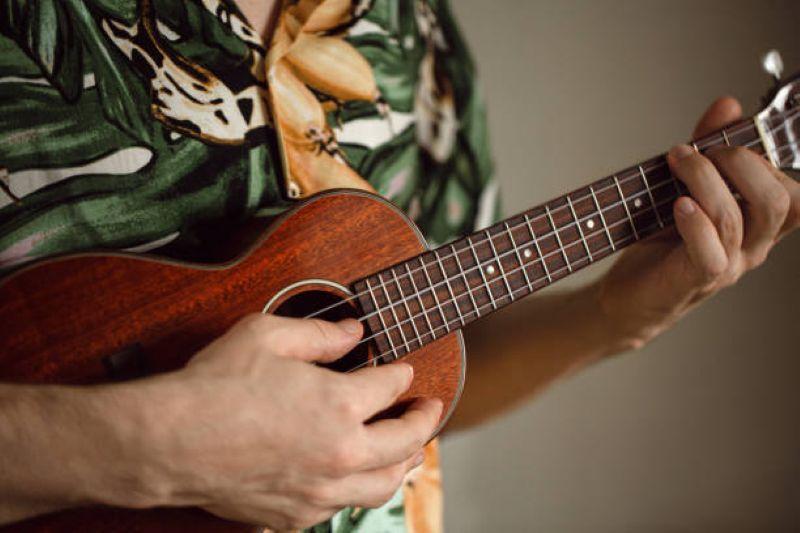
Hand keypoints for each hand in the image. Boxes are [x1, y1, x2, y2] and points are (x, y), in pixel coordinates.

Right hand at [128, 314, 441, 529]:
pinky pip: (342, 506)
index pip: (390, 387)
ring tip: (412, 452)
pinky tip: (357, 478)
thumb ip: (319, 333)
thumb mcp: (267, 335)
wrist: (169, 443)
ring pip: (382, 485)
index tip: (403, 368)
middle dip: (423, 421)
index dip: (401, 374)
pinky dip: (359, 489)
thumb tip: (354, 332)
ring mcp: (319, 490)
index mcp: (340, 405)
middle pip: (404, 442)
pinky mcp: (295, 514)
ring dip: (404, 464)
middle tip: (430, 409)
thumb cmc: (214, 387)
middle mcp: (340, 453)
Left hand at [597, 97, 799, 348]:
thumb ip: (708, 147)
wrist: (627, 297)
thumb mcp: (685, 185)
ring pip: (737, 217)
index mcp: (759, 223)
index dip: (775, 158)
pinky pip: (711, 251)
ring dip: (704, 179)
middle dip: (741, 161)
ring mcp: (729, 265)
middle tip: (700, 151)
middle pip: (780, 199)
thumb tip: (728, 105)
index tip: (735, 136)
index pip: (797, 192)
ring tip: (676, 161)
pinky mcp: (697, 280)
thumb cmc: (659, 241)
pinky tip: (677, 204)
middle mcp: (753, 245)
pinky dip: (695, 222)